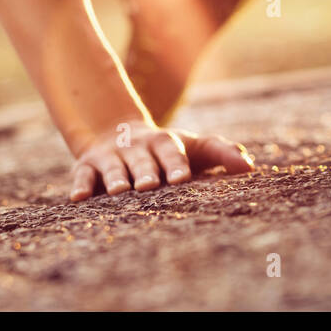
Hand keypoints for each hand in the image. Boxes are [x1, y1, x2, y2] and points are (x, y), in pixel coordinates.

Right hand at [68, 120, 254, 200]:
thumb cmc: (169, 150)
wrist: (118, 133)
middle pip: (143, 160)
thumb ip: (223, 153)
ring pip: (113, 167)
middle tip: (149, 185)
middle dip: (146, 171)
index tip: (182, 177)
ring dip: (115, 178)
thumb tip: (251, 166)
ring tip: (117, 191)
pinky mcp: (88, 166)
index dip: (177, 163)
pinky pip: (82, 175)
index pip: (173, 151)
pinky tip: (79, 198)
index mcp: (166, 143)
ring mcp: (112, 156)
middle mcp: (138, 148)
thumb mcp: (196, 147)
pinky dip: (80, 185)